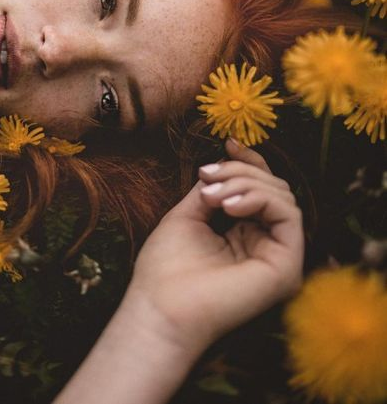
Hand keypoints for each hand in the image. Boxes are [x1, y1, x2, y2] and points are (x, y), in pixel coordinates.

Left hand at [126, 138, 303, 357]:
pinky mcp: (287, 266)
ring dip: (246, 183)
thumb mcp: (189, 215)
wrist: (160, 307)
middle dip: (240, 172)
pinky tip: (229, 207)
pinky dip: (259, 198)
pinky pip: (289, 215)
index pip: (261, 189)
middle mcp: (265, 244)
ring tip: (213, 197)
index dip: (249, 162)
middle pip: (273, 187)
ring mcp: (278, 257)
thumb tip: (224, 163)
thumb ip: (213, 189)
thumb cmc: (166, 267)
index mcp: (243, 234)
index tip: (228, 143)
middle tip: (207, 178)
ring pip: (283, 196)